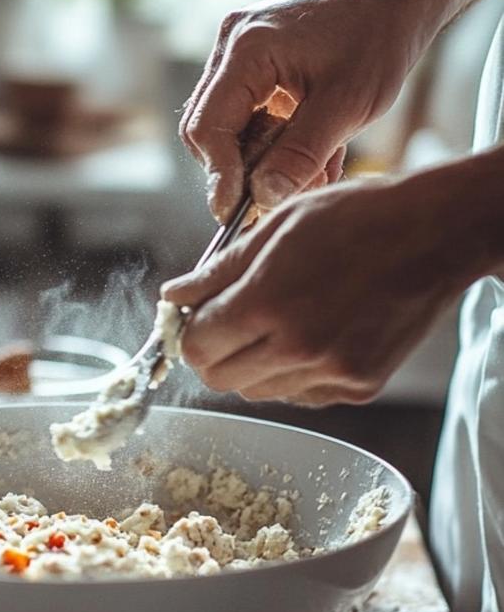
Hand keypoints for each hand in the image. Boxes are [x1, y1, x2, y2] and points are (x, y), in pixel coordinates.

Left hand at [162, 162, 482, 406]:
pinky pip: (299, 393)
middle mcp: (298, 347)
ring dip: (252, 363)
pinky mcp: (357, 387)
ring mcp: (331, 373)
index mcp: (270, 302)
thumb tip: (174, 297)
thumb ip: (218, 270)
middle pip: (219, 378)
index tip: (194, 317)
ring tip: (279, 319)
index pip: (197, 346)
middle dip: (213, 351)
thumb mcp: (278, 226)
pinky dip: (292, 371)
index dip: (187, 332)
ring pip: (256, 390)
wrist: (437, 235)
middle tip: (230, 319)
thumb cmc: (356, 218)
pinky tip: (313, 332)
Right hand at [179, 0, 428, 220]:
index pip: (208, 127)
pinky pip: (246, 118)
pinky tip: (311, 152)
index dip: (219, 176)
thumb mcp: (347, 105)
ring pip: (227, 129)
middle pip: (208, 131)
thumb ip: (302, 154)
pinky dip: (273, 144)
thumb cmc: (377, 40)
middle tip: (278, 195)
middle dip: (240, 170)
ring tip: (312, 170)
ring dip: (262, 161)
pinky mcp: (251, 66)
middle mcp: (230, 48)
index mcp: (246, 49)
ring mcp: (237, 56)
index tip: (238, 213)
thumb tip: (263, 199)